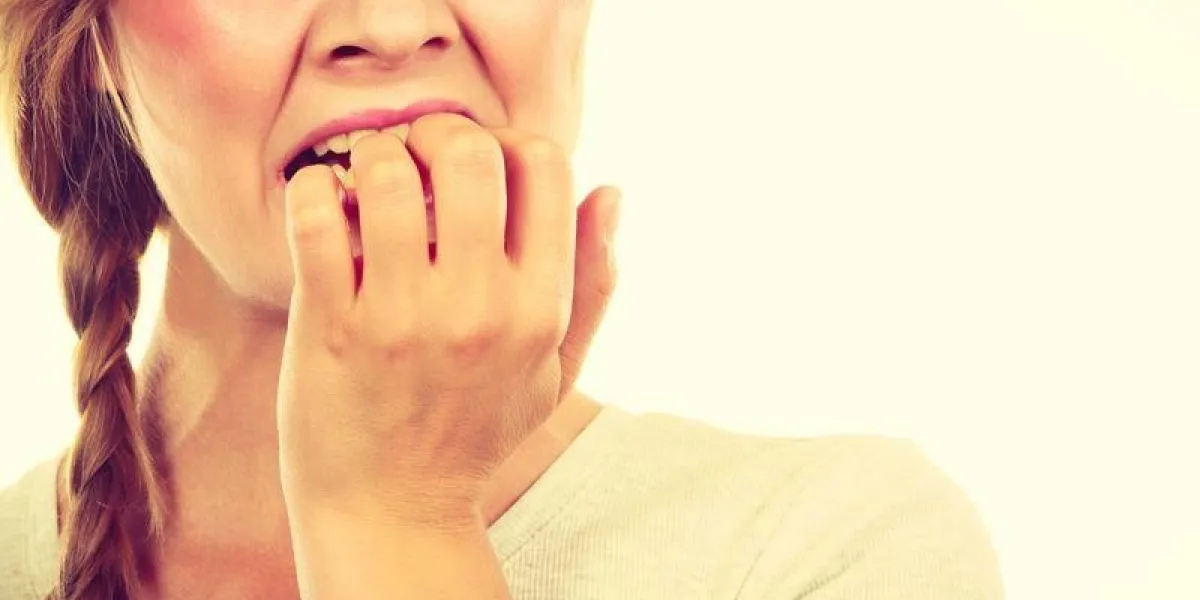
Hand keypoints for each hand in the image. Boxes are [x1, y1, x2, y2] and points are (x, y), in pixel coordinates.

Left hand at [275, 113, 619, 528]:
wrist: (395, 512)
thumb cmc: (476, 433)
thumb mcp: (556, 368)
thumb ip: (593, 281)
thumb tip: (609, 190)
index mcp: (539, 307)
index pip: (545, 164)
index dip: (509, 139)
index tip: (479, 162)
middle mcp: (479, 306)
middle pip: (468, 150)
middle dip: (435, 132)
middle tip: (414, 156)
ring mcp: (402, 316)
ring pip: (386, 173)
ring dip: (371, 156)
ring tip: (364, 182)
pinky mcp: (332, 326)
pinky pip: (315, 217)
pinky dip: (312, 190)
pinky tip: (323, 207)